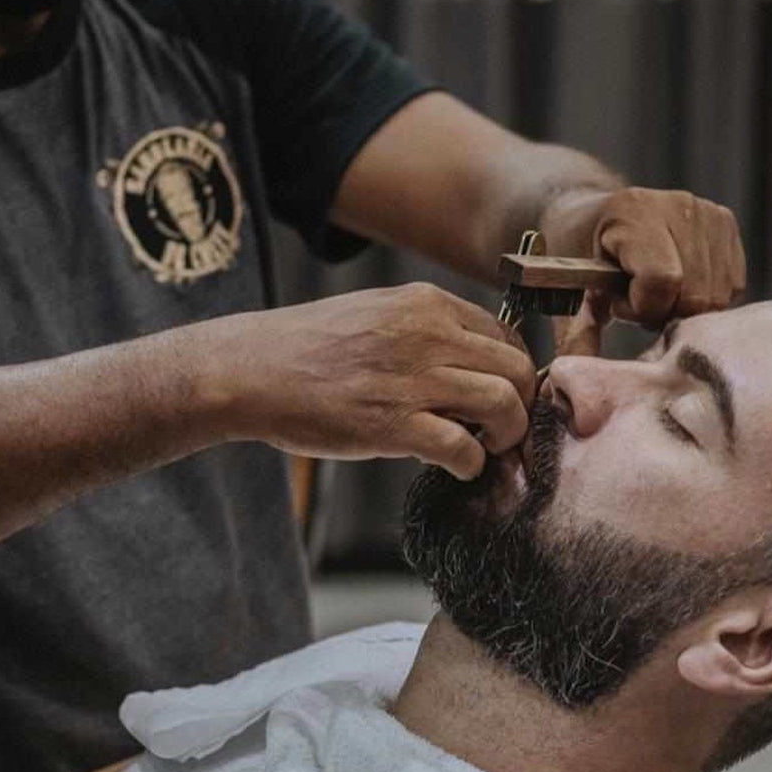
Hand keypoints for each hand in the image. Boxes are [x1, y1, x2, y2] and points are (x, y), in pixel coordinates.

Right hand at [221, 283, 535, 479]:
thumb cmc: (307, 348)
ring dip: (507, 435)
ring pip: (504, 404)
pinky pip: (464, 448)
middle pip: (519, 368)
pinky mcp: (392, 424)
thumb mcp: (376, 313)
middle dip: (522, 405)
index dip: (514, 371)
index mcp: (426, 304)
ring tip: (487, 449)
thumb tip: (473, 362)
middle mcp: (427, 334)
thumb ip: (426, 330)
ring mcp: (411, 379)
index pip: (507, 334)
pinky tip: (458, 468)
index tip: (504, 395)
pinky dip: (472, 464)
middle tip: (504, 430)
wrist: (249, 371)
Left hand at [541, 187, 745, 331]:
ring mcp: (708, 213)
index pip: (662, 281)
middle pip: (695, 295)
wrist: (593, 213)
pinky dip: (703, 296)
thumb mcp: (565, 289)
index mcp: (633, 212)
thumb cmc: (575, 252)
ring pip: (716, 296)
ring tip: (653, 289)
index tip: (618, 302)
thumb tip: (568, 383)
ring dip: (684, 306)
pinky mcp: (727, 224)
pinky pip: (730, 286)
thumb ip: (575, 334)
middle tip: (636, 299)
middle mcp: (678, 205)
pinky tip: (676, 283)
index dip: (641, 308)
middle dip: (664, 312)